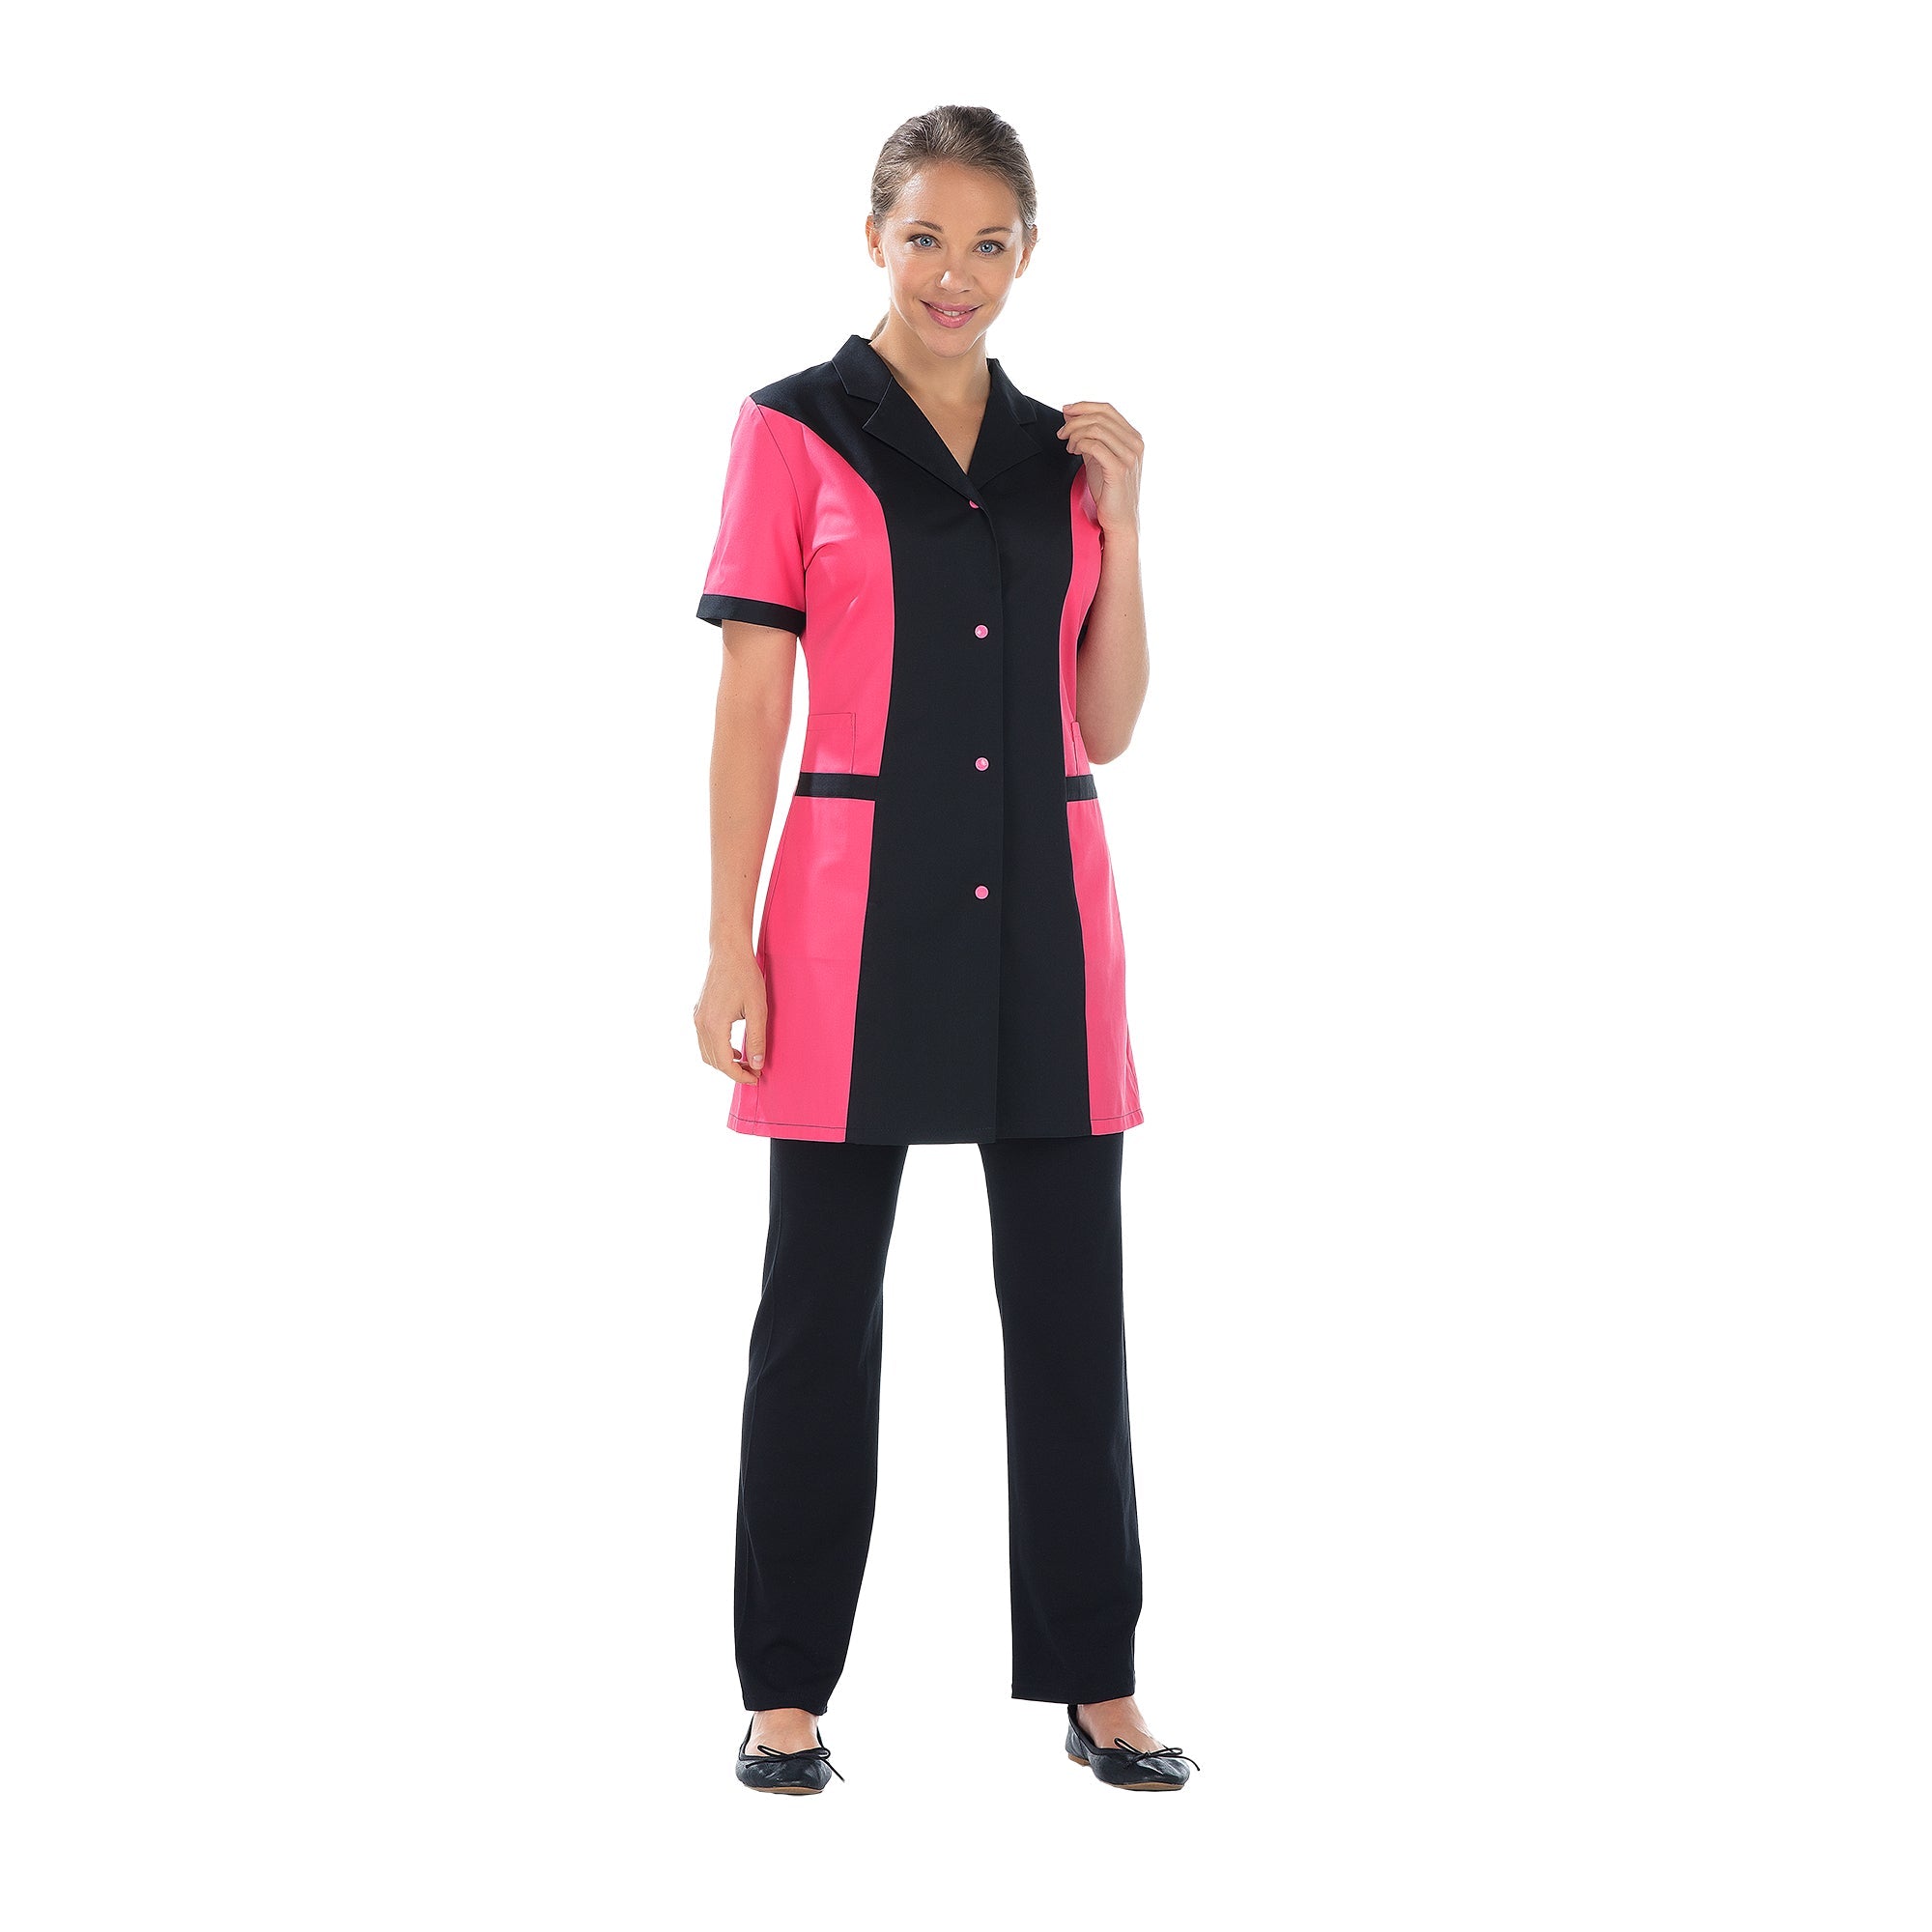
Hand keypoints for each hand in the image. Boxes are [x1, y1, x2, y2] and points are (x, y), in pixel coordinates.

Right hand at [694, 949, 766, 1084]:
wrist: (728, 952)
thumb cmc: (745, 976)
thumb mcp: (758, 1009)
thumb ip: (757, 1038)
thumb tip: (757, 1064)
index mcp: (714, 1025)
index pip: (724, 1063)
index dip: (740, 1075)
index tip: (755, 1078)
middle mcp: (701, 1024)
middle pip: (713, 1061)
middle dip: (733, 1071)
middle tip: (754, 1071)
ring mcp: (697, 1018)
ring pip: (706, 1053)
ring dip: (724, 1062)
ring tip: (746, 1061)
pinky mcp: (698, 1012)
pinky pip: (704, 1041)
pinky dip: (718, 1050)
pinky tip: (735, 1047)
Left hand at [1056, 400, 1142, 539]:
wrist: (1119, 519)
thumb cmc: (1109, 490)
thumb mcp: (1099, 457)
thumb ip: (1090, 436)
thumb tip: (1070, 414)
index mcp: (1133, 437)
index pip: (1107, 409)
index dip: (1083, 406)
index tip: (1065, 411)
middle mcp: (1135, 443)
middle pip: (1100, 416)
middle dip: (1075, 421)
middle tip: (1061, 433)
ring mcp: (1129, 456)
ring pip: (1096, 429)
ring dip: (1075, 434)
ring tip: (1069, 447)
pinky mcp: (1119, 469)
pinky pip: (1094, 445)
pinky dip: (1080, 444)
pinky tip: (1074, 452)